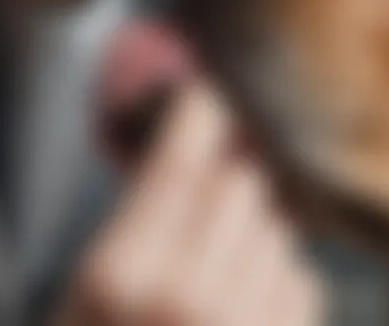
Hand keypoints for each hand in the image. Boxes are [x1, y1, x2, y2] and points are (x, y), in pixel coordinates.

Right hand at [57, 81, 324, 325]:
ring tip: (218, 284)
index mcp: (117, 276)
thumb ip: (141, 225)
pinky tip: (243, 320)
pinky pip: (301, 280)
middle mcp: (182, 300)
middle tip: (213, 204)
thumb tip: (199, 141)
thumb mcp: (87, 297)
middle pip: (242, 183)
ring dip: (255, 241)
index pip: (180, 158)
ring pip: (277, 231)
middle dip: (232, 185)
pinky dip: (278, 286)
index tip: (214, 87)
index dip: (204, 109)